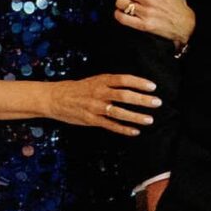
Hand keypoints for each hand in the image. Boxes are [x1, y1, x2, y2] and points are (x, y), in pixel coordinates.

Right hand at [45, 74, 161, 136]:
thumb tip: (132, 85)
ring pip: (118, 112)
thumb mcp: (93, 80)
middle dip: (142, 100)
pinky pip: (110, 125)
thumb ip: (110, 83)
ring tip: (150, 119)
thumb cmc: (76, 89)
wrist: (54, 98)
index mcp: (100, 81)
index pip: (123, 79)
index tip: (152, 86)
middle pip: (124, 95)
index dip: (139, 82)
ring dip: (135, 116)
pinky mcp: (91, 120)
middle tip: (157, 102)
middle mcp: (99, 93)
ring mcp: (95, 107)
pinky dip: (123, 129)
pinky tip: (135, 131)